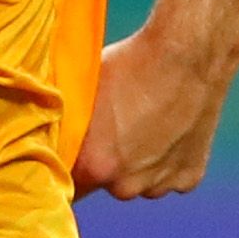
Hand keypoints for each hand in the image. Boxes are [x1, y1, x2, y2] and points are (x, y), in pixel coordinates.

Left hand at [72, 15, 237, 199]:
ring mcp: (162, 183)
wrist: (187, 52)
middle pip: (110, 184)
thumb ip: (67, 128)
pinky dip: (171, 160)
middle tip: (121, 126)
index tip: (82, 148)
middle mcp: (127, 185)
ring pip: (143, 182)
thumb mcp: (82, 93)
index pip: (70, 184)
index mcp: (94, 167)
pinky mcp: (190, 176)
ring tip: (150, 123)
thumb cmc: (130, 64)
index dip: (74, 165)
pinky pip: (172, 177)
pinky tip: (172, 128)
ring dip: (142, 164)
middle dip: (111, 163)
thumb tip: (47, 140)